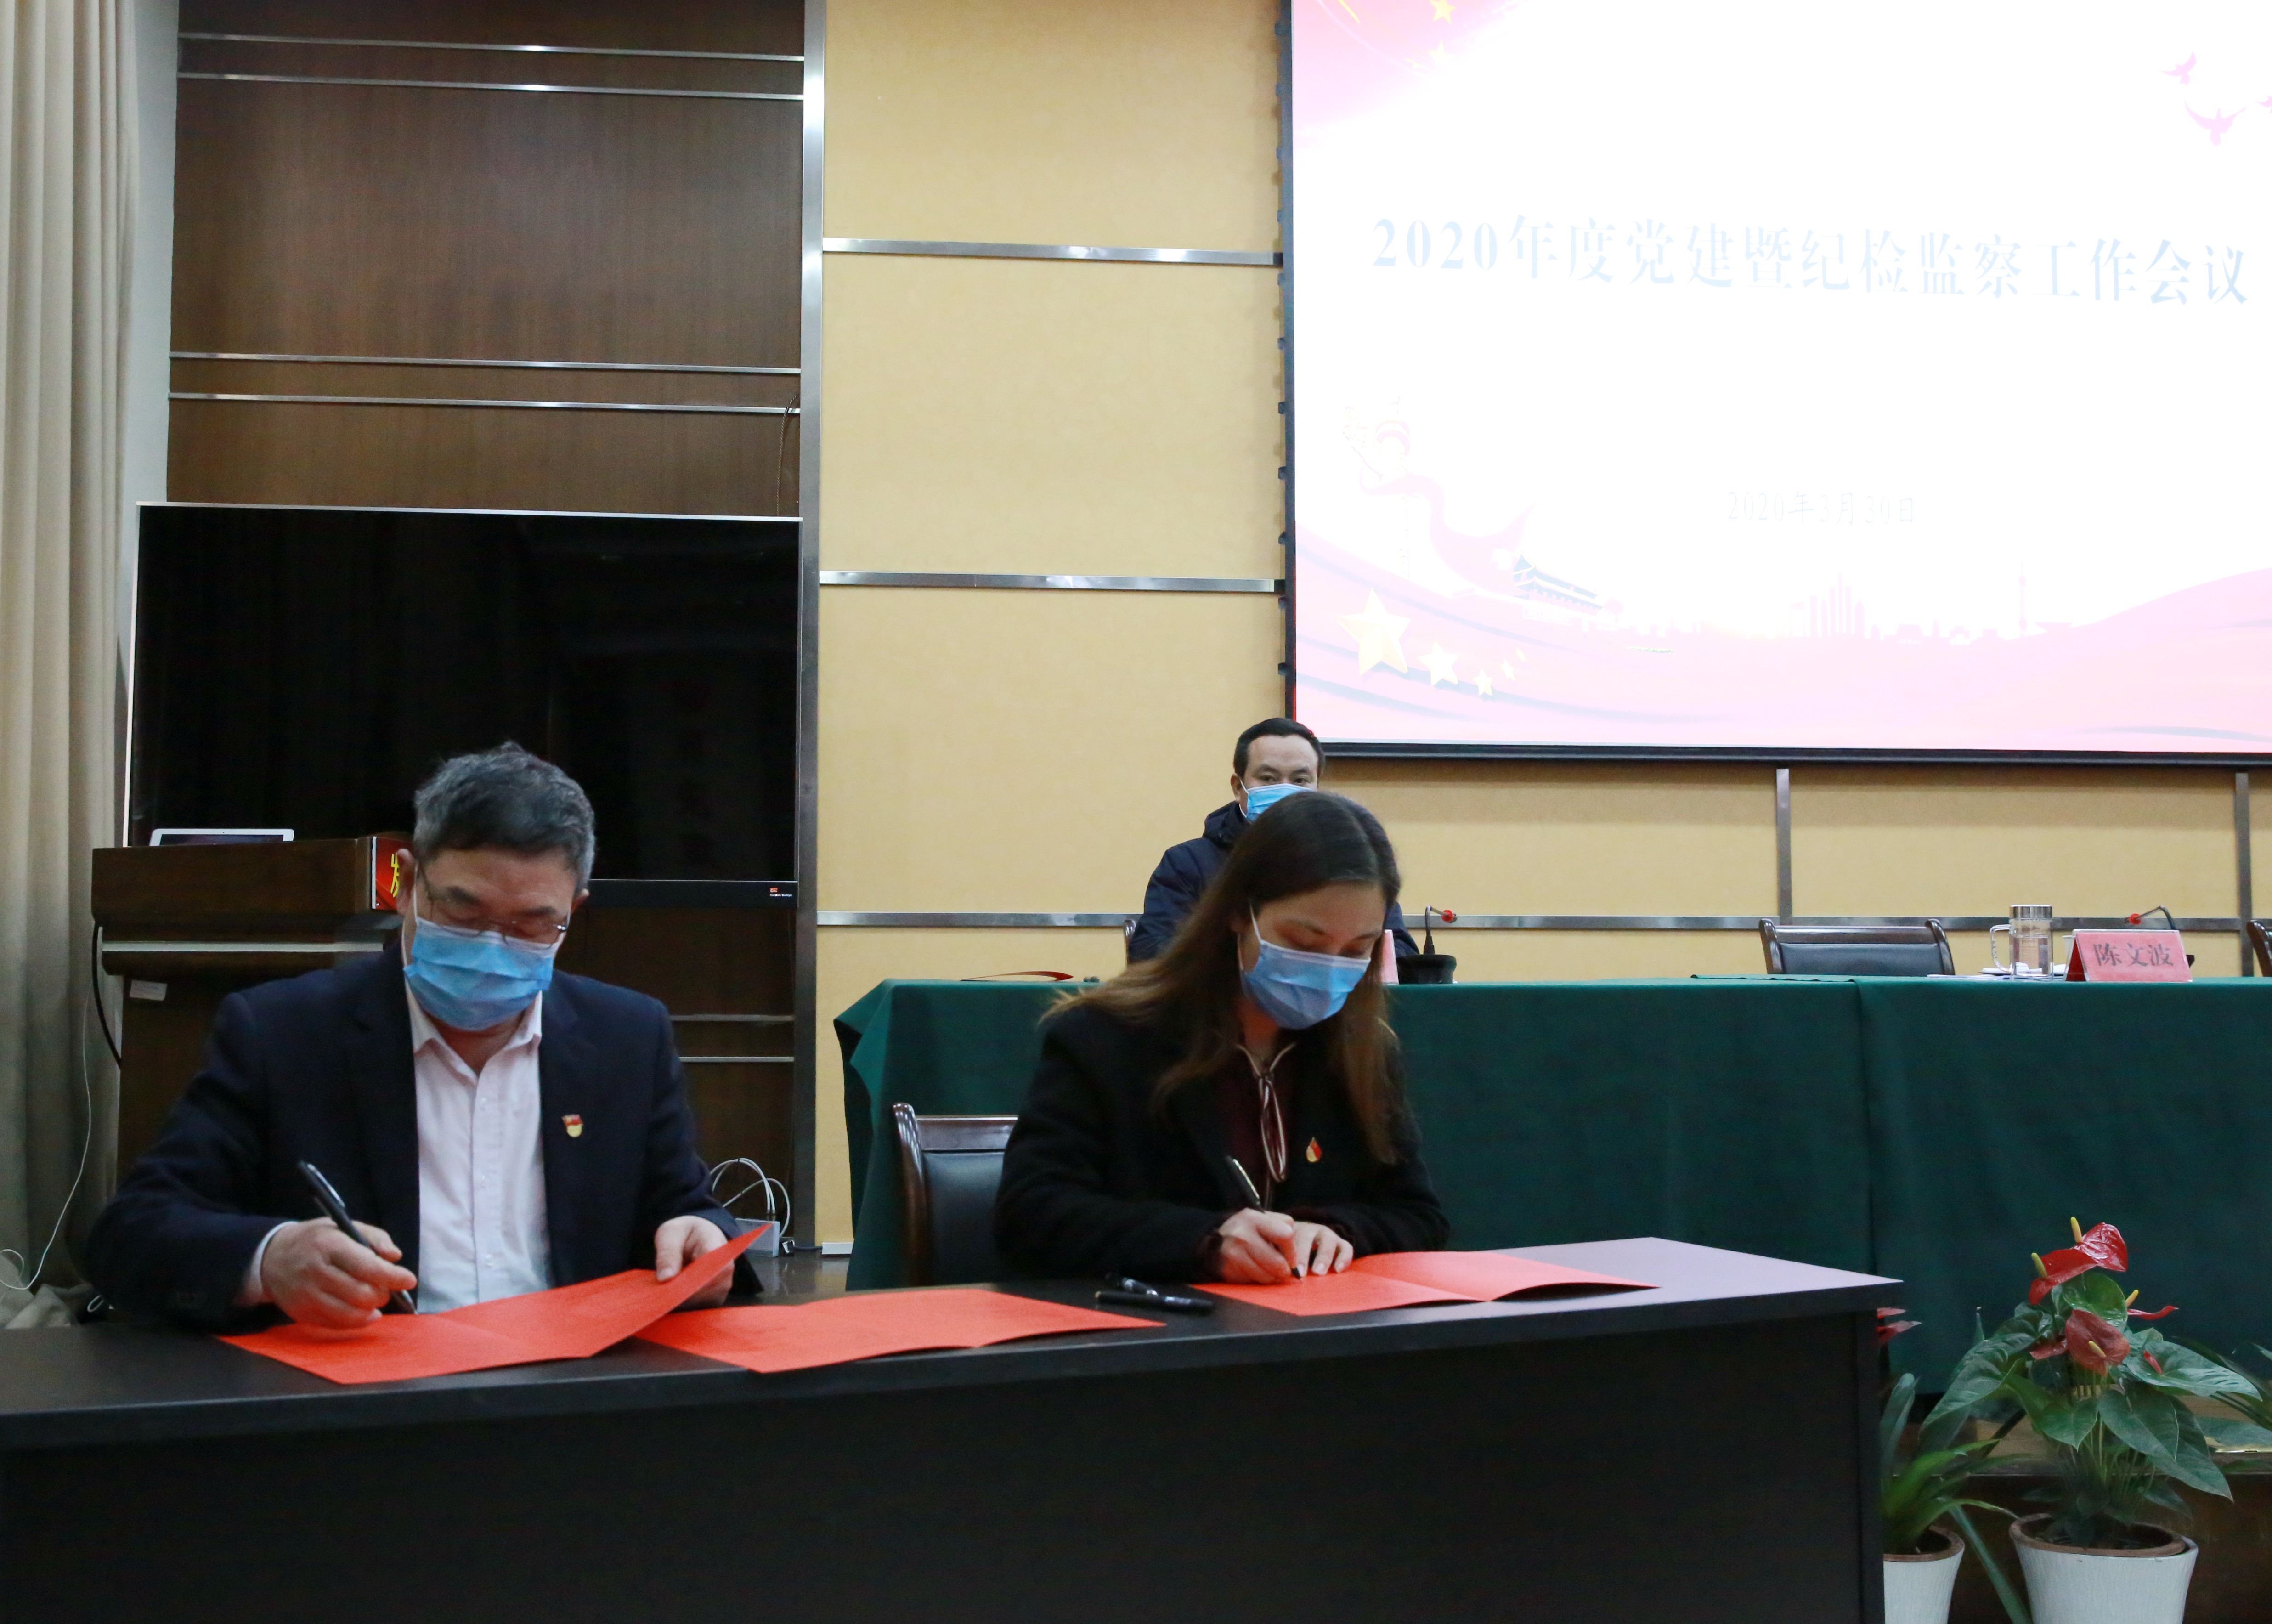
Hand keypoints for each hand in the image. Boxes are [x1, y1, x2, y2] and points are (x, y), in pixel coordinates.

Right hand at [261, 1218, 417, 1328]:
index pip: (367, 1266)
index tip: (409, 1280)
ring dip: (371, 1310)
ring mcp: (306, 1295)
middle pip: (361, 1293)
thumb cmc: (315, 1240)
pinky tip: (363, 1313)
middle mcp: (315, 1271)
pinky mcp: (300, 1313)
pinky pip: (335, 1324)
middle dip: (382, 1294)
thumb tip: (395, 1257)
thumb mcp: (342, 1226)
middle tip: (386, 1288)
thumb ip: (373, 1237)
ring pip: (350, 1313)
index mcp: (329, 1245)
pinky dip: (356, 1321)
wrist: (270, 1257)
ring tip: (375, 1300)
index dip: (393, 1276)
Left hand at [655, 1215, 731, 1306]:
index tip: (671, 1282)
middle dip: (682, 1292)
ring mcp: (723, 1285)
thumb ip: (668, 1253)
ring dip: (682, 1300)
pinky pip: (700, 1308)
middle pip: (708, 1289)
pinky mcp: (715, 1298)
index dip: (695, 1279)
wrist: (695, 1237)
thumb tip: (665, 1278)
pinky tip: (673, 1297)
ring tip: (665, 1291)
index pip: (716, 1266)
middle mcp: (726, 1268)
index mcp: (715, 1245)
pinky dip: (684, 1305)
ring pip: (703, 1302)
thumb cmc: (682, 1234)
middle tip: (660, 1290)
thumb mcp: (669, 1234)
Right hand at [1213, 1209, 1353, 1282]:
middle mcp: (1242, 1235)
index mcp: (1254, 1218)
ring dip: (1271, 1278)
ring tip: (1267, 1270)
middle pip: (1278, 1263)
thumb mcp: (1262, 1220)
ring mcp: (1234, 1254)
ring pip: (1267, 1277)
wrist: (1212, 1238)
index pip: (1286, 1235)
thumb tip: (1297, 1262)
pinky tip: (1253, 1271)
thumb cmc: (1246, 1230)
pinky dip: (1257, 1280)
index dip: (1292, 1251)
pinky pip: (1253, 1283)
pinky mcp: (1228, 1270)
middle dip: (1284, 1270)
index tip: (1290, 1258)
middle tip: (1282, 1270)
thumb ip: (1282, 1230)